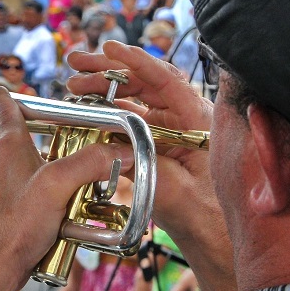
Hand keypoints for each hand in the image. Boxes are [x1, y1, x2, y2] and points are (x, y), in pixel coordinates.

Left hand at [0, 87, 131, 290]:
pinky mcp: (1, 213)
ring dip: (48, 180)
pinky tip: (58, 221)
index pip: (5, 110)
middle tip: (73, 155)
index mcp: (8, 147)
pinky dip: (42, 204)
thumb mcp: (58, 186)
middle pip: (24, 144)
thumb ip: (90, 164)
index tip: (4, 87)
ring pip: (27, 174)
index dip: (7, 96)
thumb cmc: (12, 226)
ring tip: (71, 196)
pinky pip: (26, 201)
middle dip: (49, 148)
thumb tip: (119, 151)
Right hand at [65, 42, 213, 232]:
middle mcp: (184, 118)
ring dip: (103, 88)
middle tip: (76, 65)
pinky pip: (131, 119)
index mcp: (198, 120)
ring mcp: (171, 130)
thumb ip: (144, 163)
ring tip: (73, 84)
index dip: (136, 60)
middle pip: (145, 82)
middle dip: (108, 70)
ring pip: (134, 98)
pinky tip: (85, 109)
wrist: (216, 241)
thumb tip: (110, 143)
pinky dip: (107, 111)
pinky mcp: (160, 143)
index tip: (108, 49)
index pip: (166, 79)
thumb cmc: (207, 217)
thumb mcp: (174, 190)